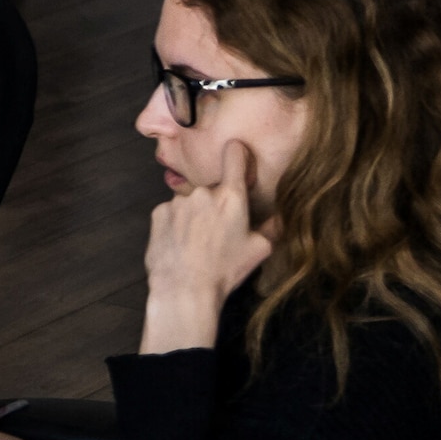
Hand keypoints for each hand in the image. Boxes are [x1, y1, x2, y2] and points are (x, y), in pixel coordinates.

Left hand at [142, 166, 269, 353]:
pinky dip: (177, 223)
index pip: (234, 156)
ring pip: (192, 202)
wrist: (185, 288)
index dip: (237, 152)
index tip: (236, 150)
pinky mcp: (158, 213)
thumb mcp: (261, 249)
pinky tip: (182, 243)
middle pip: (213, 189)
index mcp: (231, 197)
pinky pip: (172, 212)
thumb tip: (282, 213)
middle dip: (217, 204)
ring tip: (199, 242)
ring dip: (196, 215)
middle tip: (220, 231)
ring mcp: (177, 201)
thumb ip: (273, 225)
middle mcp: (203, 193)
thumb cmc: (226, 270)